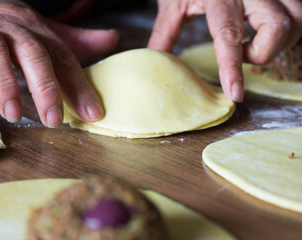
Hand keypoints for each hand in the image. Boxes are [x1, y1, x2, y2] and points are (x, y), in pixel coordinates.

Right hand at [0, 0, 117, 126]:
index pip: (63, 56)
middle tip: (53, 120)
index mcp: (34, 29)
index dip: (80, 85)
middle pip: (32, 53)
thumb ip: (73, 40)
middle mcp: (9, 27)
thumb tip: (112, 39)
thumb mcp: (40, 29)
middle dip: (45, 87)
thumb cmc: (3, 23)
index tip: (94, 114)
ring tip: (13, 114)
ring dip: (5, 84)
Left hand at [148, 0, 301, 101]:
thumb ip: (165, 34)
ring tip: (253, 42)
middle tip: (242, 54)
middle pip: (278, 27)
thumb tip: (155, 62)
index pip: (229, 34)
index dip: (232, 67)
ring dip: (278, 42)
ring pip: (298, 19)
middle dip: (263, 53)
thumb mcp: (173, 4)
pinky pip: (300, 12)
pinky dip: (286, 30)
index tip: (234, 93)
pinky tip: (265, 32)